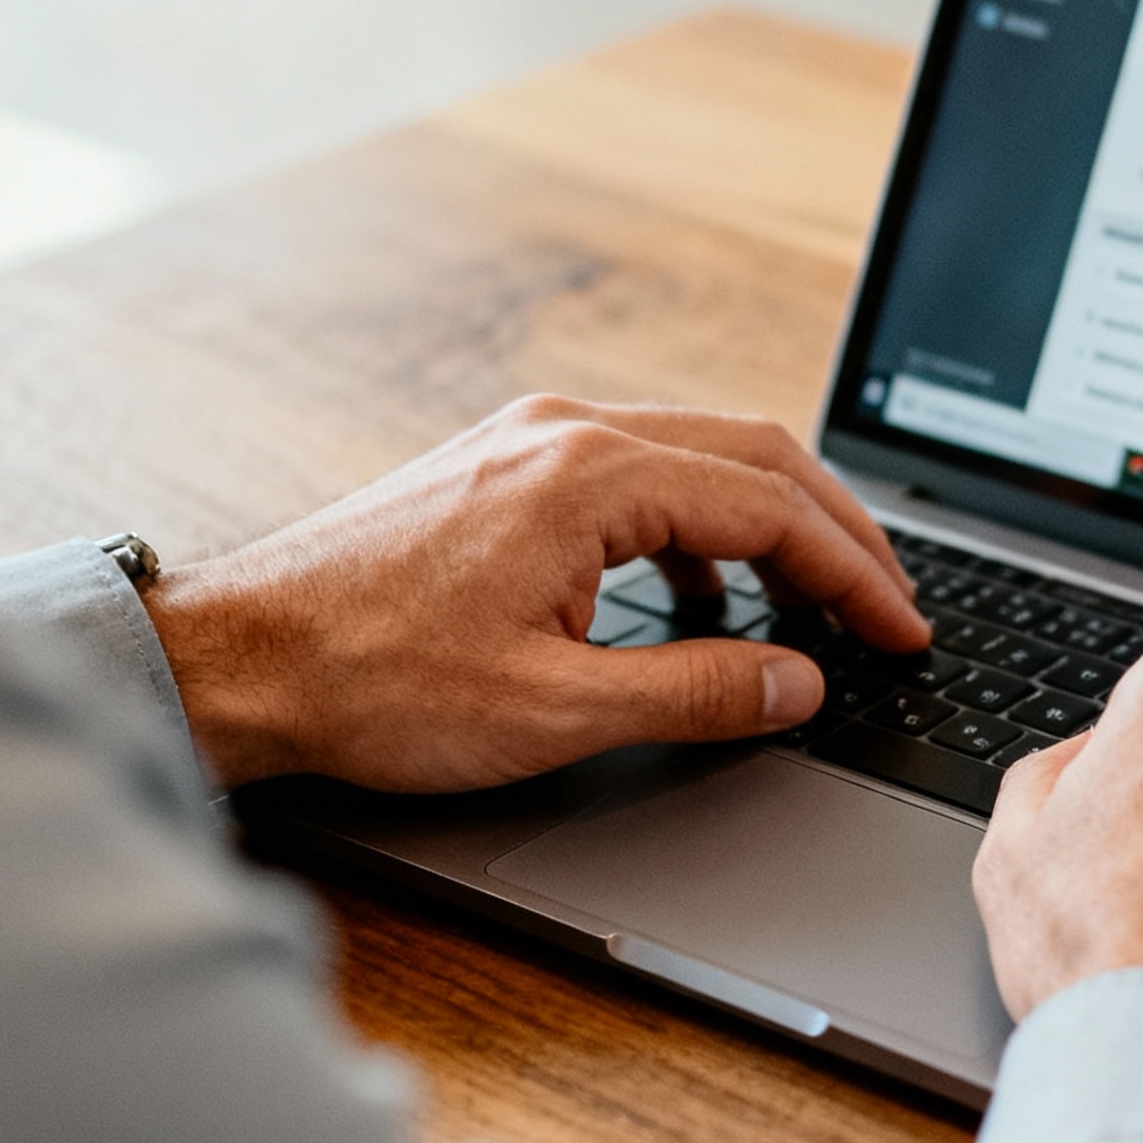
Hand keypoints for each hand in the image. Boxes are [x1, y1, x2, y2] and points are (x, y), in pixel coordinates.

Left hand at [140, 397, 927, 791]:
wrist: (239, 660)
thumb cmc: (372, 682)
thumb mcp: (556, 709)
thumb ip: (699, 691)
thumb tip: (801, 684)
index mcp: (592, 476)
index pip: (772, 507)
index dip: (856, 575)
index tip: (903, 630)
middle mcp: (569, 433)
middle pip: (756, 456)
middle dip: (836, 533)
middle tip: (889, 606)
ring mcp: (534, 441)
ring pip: (702, 457)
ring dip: (772, 527)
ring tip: (816, 608)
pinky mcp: (507, 466)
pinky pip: (642, 476)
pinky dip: (701, 532)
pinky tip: (704, 602)